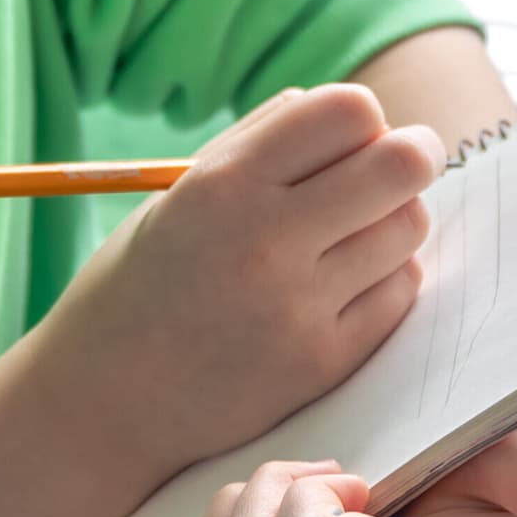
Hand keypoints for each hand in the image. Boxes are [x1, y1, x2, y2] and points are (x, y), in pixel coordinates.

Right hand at [32, 85, 437, 481]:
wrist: (105, 403)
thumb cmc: (146, 281)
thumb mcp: (181, 193)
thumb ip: (263, 142)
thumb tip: (360, 115)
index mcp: (222, 185)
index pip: (349, 112)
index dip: (360, 118)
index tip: (351, 138)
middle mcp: (264, 242)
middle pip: (399, 165)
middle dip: (410, 156)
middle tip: (402, 163)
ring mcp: (297, 309)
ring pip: (408, 228)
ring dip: (394, 220)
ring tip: (352, 235)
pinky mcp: (322, 364)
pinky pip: (401, 292)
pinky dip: (385, 279)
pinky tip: (343, 286)